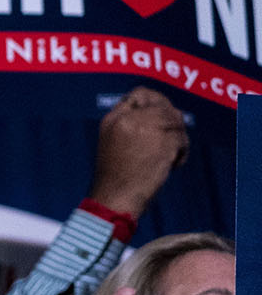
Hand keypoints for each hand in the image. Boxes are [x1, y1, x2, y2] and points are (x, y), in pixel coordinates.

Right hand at [87, 87, 187, 216]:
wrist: (115, 200)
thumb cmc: (116, 180)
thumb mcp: (114, 145)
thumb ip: (133, 126)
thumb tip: (169, 113)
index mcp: (113, 120)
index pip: (139, 95)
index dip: (155, 103)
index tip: (161, 119)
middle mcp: (129, 119)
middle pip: (162, 104)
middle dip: (171, 120)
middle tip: (173, 139)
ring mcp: (147, 127)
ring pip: (175, 120)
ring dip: (179, 137)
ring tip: (173, 156)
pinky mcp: (163, 140)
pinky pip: (182, 138)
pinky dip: (183, 151)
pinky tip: (174, 165)